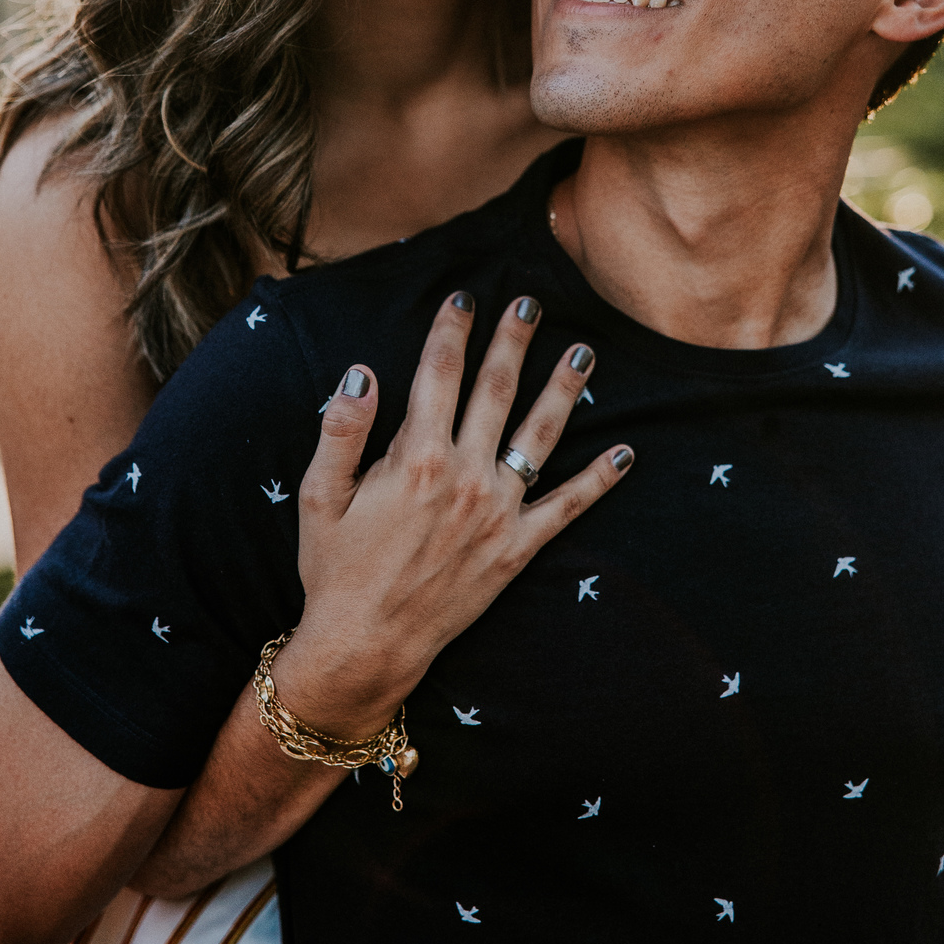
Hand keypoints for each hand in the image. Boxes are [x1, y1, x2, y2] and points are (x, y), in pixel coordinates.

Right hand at [272, 291, 632, 736]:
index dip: (452, 330)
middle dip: (512, 341)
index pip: (439, 374)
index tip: (464, 298)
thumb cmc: (335, 568)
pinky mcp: (516, 549)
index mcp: (415, 457)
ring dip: (563, 390)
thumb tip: (361, 371)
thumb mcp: (318, 495)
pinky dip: (598, 481)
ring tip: (585, 352)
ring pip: (539, 435)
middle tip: (530, 301)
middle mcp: (464, 477)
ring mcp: (496, 513)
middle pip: (494, 391)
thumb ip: (342, 429)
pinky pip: (566, 508)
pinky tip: (626, 454)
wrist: (365, 645)